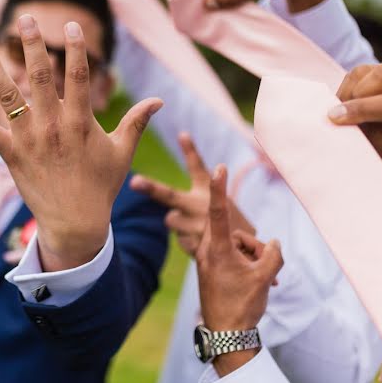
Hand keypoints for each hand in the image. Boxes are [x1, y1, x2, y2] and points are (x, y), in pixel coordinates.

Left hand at [0, 15, 161, 271]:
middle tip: (24, 19)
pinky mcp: (12, 155)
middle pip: (40, 77)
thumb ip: (136, 122)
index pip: (78, 76)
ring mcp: (30, 140)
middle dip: (32, 45)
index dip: (76, 50)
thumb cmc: (101, 185)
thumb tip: (159, 100)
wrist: (76, 223)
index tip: (70, 26)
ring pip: (9, 98)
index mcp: (81, 122)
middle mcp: (53, 126)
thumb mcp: (122, 152)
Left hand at [131, 133, 253, 255]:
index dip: (190, 151)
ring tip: (199, 226)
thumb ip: (194, 164)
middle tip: (135, 181)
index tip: (183, 136)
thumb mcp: (212, 187)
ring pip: (171, 220)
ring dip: (179, 221)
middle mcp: (203, 206)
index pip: (198, 167)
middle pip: (170, 196)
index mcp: (208, 190)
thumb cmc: (224, 211)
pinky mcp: (198, 248)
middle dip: (151, 188)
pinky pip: (180, 239)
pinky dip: (189, 239)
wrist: (246, 249)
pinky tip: (203, 241)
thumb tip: (182, 133)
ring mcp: (199, 227)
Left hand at [196, 165, 282, 376]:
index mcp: (218, 249)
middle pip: (232, 230)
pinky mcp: (208, 268)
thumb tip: (273, 243)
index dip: (221, 188)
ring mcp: (205, 260)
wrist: (226, 335)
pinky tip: (249, 281)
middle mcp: (207, 250)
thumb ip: (273, 254)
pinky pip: (227, 254)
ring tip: (255, 277)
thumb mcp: (265, 277)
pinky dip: (241, 262)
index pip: (219, 211)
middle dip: (250, 242)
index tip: (220, 167)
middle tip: (260, 262)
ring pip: (232, 243)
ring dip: (247, 254)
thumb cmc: (243, 306)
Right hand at [330, 63, 381, 189]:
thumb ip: (367, 134)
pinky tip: (350, 105)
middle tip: (340, 116)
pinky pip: (365, 71)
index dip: (363, 109)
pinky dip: (350, 87)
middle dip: (356, 93)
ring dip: (350, 91)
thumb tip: (336, 117)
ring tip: (345, 113)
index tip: (334, 117)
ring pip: (371, 70)